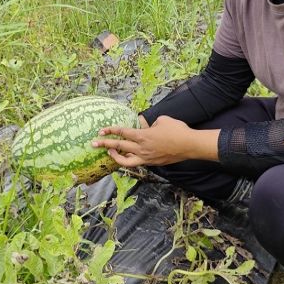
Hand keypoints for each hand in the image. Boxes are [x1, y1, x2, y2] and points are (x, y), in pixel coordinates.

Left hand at [92, 115, 218, 167]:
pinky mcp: (152, 163)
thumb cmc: (177, 130)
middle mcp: (142, 148)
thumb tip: (145, 126)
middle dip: (104, 145)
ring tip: (109, 153)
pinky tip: (127, 156)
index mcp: (143, 136)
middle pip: (119, 147)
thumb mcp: (162, 120)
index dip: (110, 131)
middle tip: (94, 144)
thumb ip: (150, 123)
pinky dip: (130, 159)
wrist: (190, 145)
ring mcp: (146, 158)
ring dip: (115, 157)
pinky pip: (137, 162)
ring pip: (126, 161)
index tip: (101, 131)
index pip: (122, 132)